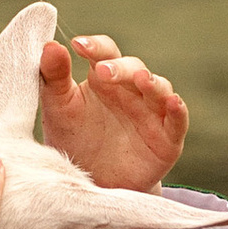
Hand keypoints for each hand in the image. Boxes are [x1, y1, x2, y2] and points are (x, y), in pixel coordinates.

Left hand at [38, 34, 188, 189]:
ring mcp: (152, 112)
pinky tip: (173, 102)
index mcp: (104, 77)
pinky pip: (178, 120)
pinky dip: (178, 110)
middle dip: (121, 68)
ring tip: (142, 79)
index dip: (95, 46)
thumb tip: (49, 45)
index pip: (105, 53)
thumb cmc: (74, 138)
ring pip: (160, 89)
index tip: (77, 44)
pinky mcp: (168, 138)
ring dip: (153, 83)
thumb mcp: (58, 108)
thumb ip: (53, 78)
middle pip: (134, 68)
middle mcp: (131, 90)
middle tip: (103, 71)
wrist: (92, 183)